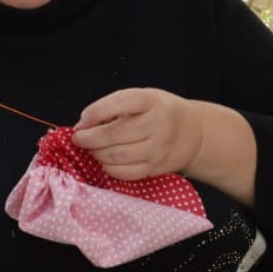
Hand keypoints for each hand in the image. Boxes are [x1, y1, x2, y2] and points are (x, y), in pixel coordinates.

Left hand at [72, 88, 202, 179]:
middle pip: (114, 134)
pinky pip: (126, 172)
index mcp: (152, 101)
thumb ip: (116, 107)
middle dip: (89, 138)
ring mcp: (158, 149)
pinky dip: (109, 168)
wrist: (193, 133)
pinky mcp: (156, 168)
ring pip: (117, 156)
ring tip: (91, 149)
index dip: (95, 113)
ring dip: (96, 153)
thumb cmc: (160, 112)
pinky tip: (105, 161)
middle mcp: (158, 124)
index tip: (82, 120)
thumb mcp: (143, 98)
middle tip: (79, 138)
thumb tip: (84, 126)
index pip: (119, 103)